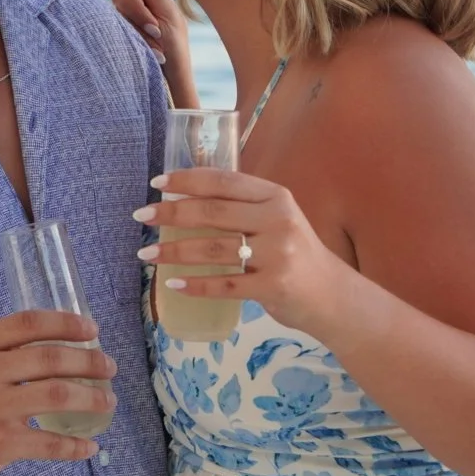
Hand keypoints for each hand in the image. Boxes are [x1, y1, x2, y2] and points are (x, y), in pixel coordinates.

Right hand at [0, 310, 116, 475]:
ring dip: (91, 398)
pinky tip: (90, 446)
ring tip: (108, 401)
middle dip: (88, 361)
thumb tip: (65, 340)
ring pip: (56, 395)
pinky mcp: (0, 443)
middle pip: (50, 359)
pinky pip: (48, 443)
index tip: (92, 329)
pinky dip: (74, 446)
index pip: (29, 324)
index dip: (66, 323)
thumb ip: (6, 345)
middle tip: (109, 367)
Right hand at [109, 0, 196, 107]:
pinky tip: (154, 53)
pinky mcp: (117, 35)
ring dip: (139, 28)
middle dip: (137, 11)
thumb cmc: (174, 46)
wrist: (173, 77)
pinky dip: (139, 42)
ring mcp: (123, 20)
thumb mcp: (167, 16)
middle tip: (155, 28)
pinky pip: (117, 31)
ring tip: (158, 42)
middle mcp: (131, 4)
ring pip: (117, 12)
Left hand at [133, 168, 345, 336]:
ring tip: (146, 255)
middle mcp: (278, 220)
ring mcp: (278, 255)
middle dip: (171, 213)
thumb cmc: (295, 253)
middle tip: (142, 216)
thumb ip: (243, 207)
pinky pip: (225, 285)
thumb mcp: (277, 219)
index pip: (224, 181)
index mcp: (276, 197)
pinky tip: (173, 284)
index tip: (157, 183)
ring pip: (213, 249)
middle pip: (213, 212)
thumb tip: (183, 197)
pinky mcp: (274, 287)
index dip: (187, 179)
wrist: (332, 296)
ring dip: (174, 251)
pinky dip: (196, 285)